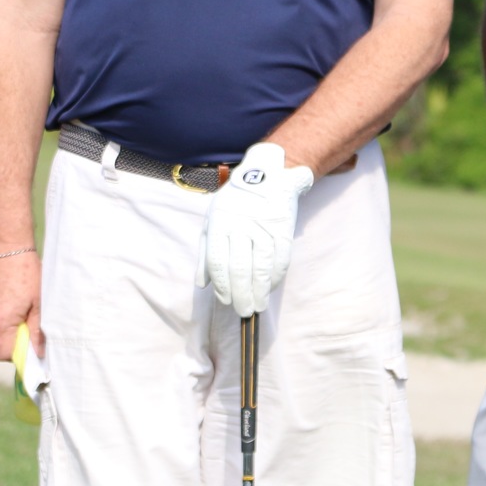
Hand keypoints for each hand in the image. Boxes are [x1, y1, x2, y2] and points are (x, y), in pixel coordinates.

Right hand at [0, 245, 40, 361]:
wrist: (5, 244)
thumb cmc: (25, 270)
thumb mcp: (38, 302)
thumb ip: (37, 330)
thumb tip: (38, 352)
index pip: (3, 355)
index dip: (18, 355)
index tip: (30, 347)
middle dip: (8, 350)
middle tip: (24, 335)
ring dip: (1, 337)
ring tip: (18, 320)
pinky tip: (9, 309)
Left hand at [197, 142, 313, 317]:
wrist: (267, 174)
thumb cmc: (234, 202)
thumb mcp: (212, 220)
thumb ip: (205, 253)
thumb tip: (202, 284)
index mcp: (219, 222)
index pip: (219, 261)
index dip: (223, 286)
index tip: (226, 301)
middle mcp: (241, 224)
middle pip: (240, 267)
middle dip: (242, 293)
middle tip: (244, 310)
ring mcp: (264, 225)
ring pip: (262, 265)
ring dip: (260, 289)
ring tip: (258, 304)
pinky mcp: (283, 226)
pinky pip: (281, 257)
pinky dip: (276, 276)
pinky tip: (271, 287)